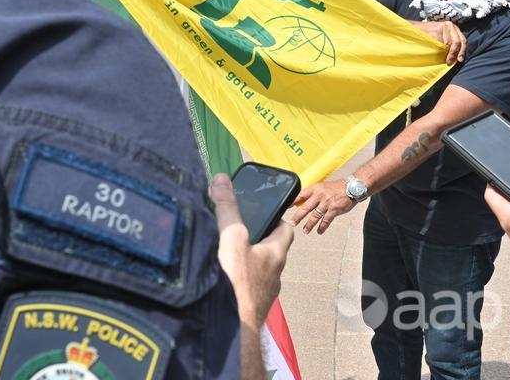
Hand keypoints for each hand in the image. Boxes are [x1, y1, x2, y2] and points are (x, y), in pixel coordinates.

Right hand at [212, 173, 294, 329]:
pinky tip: (224, 281)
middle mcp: (275, 274)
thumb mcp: (231, 238)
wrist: (233, 328)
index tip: (265, 211)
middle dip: (258, 240)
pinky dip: (240, 282)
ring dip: (249, 262)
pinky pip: (249, 289)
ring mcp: (264, 293)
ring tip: (228, 255)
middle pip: (272, 250)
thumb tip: (222, 180)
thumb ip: (227, 209)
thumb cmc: (238, 283)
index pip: (287, 230)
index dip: (278, 218)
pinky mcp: (251, 307)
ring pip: (261, 271)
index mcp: (276, 253)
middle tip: (240, 230)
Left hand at [292, 179, 355, 234]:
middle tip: (292, 223)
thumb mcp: (323, 187)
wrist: (352, 187)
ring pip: (315, 216)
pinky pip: (326, 220)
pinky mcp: (334, 210)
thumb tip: (303, 202)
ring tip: (305, 230)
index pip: (301, 195)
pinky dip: (322, 227)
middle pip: (306, 207)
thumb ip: (314, 194)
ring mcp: (327, 203)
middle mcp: (320, 195)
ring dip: (309, 224)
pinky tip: (319, 231)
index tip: (286, 207)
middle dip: (298, 216)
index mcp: (315, 188)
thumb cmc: (337, 188)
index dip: (293, 201)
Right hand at [414, 20, 465, 63]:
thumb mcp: (443, 36)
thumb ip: (451, 42)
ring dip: (446, 53)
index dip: (462, 51)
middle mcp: (451, 25)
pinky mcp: (438, 29)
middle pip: (457, 42)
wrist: (415, 29)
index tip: (459, 60)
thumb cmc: (429, 35)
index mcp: (454, 28)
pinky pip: (441, 43)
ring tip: (443, 58)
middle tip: (450, 61)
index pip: (462, 40)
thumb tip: (457, 56)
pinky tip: (436, 51)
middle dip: (454, 53)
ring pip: (449, 43)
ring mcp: (444, 27)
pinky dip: (439, 49)